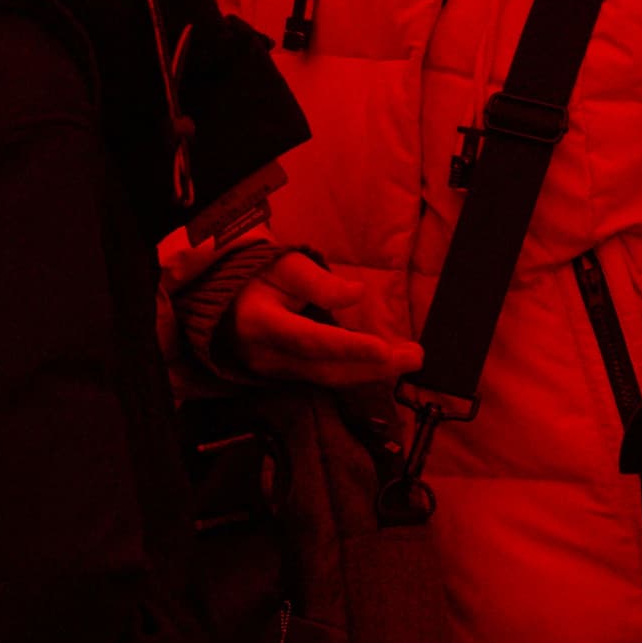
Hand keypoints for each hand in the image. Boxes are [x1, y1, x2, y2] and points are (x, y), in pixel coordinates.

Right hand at [224, 254, 421, 386]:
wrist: (226, 297)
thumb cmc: (260, 273)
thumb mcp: (286, 265)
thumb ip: (319, 282)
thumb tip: (357, 293)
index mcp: (261, 322)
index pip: (310, 339)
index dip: (348, 347)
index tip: (385, 350)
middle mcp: (266, 354)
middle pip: (326, 367)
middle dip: (373, 366)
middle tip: (415, 357)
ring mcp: (273, 370)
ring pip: (328, 378)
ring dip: (371, 372)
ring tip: (410, 359)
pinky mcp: (285, 375)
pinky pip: (324, 377)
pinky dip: (356, 372)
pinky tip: (385, 364)